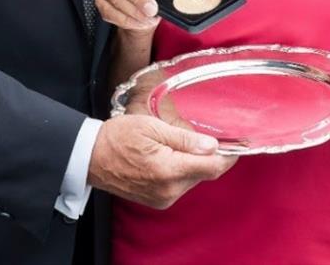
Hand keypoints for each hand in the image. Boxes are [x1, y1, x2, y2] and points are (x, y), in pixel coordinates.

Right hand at [88, 114, 235, 207]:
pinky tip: (170, 156)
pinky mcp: (157, 201)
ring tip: (178, 143)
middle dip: (208, 155)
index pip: (212, 167)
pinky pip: (180, 186)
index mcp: (169, 170)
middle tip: (206, 134)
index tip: (239, 143)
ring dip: (193, 163)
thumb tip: (212, 145)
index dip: (228, 155)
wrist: (91, 156)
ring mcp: (163, 198)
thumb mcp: (152, 127)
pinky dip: (181, 171)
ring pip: (193, 180)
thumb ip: (184, 138)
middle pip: (204, 173)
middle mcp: (169, 190)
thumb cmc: (119, 136)